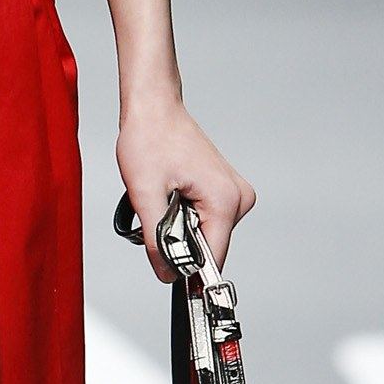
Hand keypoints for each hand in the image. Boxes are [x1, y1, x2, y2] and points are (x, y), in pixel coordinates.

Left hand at [116, 99, 255, 281]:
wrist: (154, 109)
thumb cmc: (150, 139)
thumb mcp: (145, 193)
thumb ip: (156, 239)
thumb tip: (166, 273)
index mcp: (225, 200)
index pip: (212, 258)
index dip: (185, 267)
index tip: (164, 266)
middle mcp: (239, 198)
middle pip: (208, 247)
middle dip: (178, 240)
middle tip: (157, 207)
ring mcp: (235, 194)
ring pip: (205, 234)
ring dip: (180, 227)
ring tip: (163, 195)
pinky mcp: (225, 191)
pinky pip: (205, 219)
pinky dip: (184, 215)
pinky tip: (171, 192)